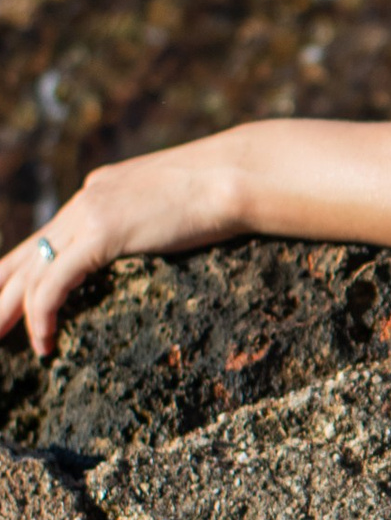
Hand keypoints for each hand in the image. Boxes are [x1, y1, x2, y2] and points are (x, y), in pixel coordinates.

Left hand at [0, 137, 248, 356]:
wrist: (238, 175)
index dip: (22, 272)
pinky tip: (44, 344)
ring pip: (29, 272)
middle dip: (1, 292)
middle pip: (24, 255)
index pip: (47, 238)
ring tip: (1, 344)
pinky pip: (53, 283)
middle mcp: (84, 201)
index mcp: (99, 193)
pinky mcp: (101, 234)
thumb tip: (165, 239)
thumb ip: (155, 220)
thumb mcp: (178, 204)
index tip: (12, 301)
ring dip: (9, 313)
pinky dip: (42, 316)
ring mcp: (89, 215)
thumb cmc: (227, 190)